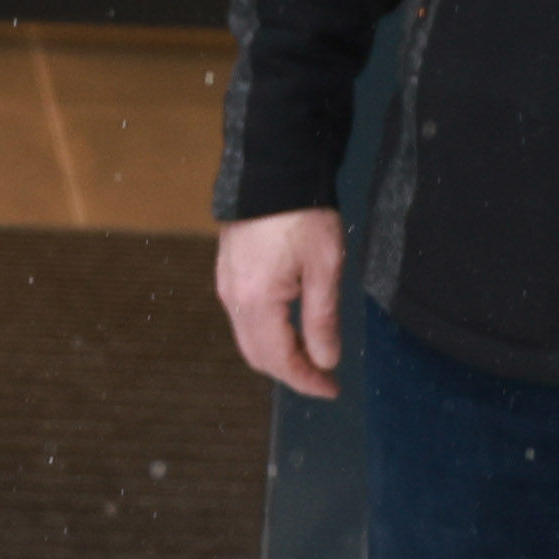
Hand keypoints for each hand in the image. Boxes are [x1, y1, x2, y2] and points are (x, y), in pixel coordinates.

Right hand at [216, 209, 346, 401]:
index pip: (280, 360)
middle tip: (323, 378)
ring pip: (248, 338)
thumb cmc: (301, 213)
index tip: (332, 389)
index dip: (306, 381)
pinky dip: (265, 333)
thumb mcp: (325, 268)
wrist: (272, 168)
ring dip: (278, 353)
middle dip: (290, 372)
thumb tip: (325, 360)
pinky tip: (289, 326)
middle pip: (258, 355)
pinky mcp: (227, 271)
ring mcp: (226, 284)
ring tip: (310, 354)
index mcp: (257, 301)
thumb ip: (322, 319)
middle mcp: (233, 298)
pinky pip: (242, 317)